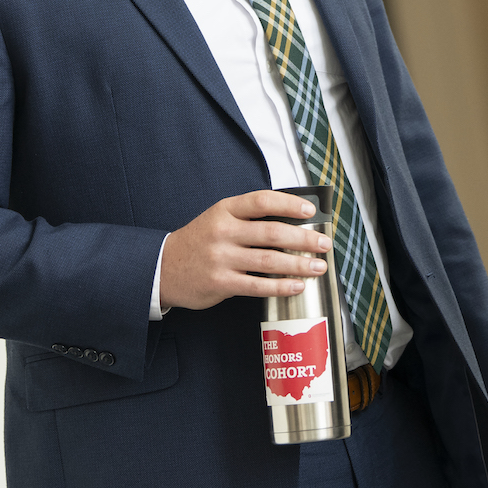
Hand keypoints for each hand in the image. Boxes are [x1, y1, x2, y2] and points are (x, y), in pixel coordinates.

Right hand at [159, 190, 330, 310]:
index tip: (311, 211)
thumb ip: (249, 217)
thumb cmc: (200, 241)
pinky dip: (281, 286)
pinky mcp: (220, 283)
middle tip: (325, 244)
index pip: (262, 201)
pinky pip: (257, 285)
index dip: (289, 204)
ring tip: (318, 266)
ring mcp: (221, 258)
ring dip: (298, 264)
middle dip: (304, 238)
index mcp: (225, 210)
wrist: (162, 267)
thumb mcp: (219, 218)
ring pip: (269, 261)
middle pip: (272, 233)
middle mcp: (223, 232)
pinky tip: (297, 286)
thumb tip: (293, 220)